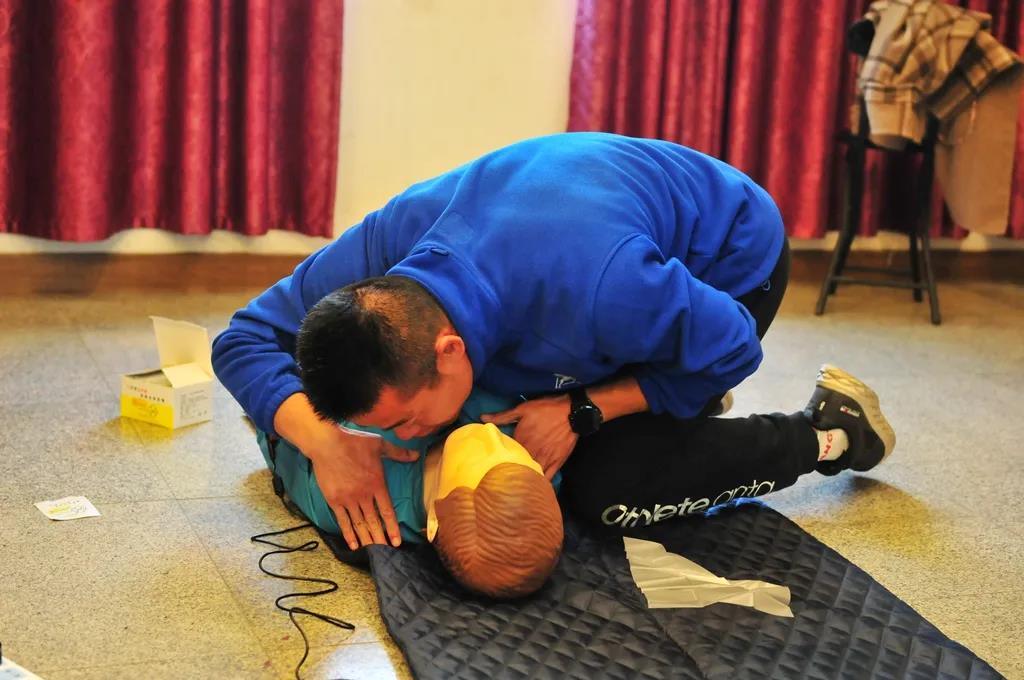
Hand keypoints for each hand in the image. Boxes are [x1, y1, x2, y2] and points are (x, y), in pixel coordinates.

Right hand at [305, 430, 408, 549]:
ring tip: (372, 551)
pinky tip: (353, 544)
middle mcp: (364, 495)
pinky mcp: (334, 500)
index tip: (397, 541)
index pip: (387, 511)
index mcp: (377, 483)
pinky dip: (348, 533)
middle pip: (374, 521)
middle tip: (386, 552)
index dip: (393, 527)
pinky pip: (343, 520)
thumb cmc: (353, 441)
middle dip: (381, 538)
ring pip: (359, 523)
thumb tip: (415, 456)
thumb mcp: (380, 444)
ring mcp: (348, 499)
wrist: (327, 442)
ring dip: (366, 538)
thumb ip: (398, 453)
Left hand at [481, 396, 577, 479]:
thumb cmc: (546, 409)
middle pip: (517, 467)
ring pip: (532, 474)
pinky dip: (541, 484)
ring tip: (515, 488)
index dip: (499, 460)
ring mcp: (545, 459)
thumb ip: (502, 416)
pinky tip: (534, 488)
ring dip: (524, 480)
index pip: (506, 455)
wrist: (572, 412)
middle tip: (501, 479)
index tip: (493, 464)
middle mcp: (532, 452)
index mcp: (521, 441)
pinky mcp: (557, 462)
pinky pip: (548, 477)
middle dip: (509, 473)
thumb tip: (482, 419)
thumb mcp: (522, 409)